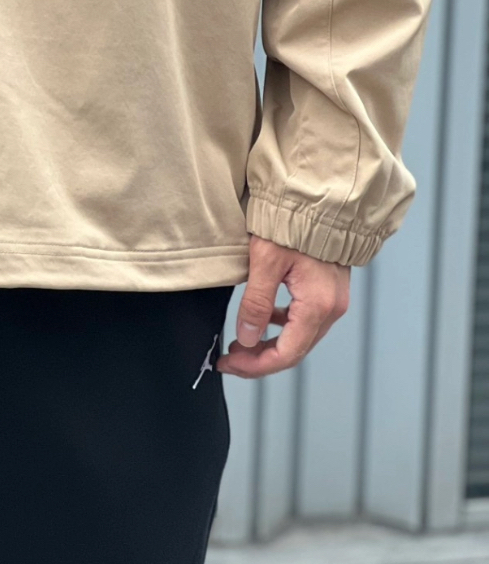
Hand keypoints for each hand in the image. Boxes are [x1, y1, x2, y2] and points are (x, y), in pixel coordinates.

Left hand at [217, 233, 350, 378]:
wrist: (318, 198)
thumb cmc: (292, 223)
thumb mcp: (265, 262)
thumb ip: (255, 303)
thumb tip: (247, 339)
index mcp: (317, 305)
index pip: (286, 354)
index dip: (255, 366)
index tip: (229, 364)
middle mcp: (332, 308)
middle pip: (295, 351)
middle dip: (260, 359)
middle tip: (230, 358)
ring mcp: (334, 300)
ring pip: (300, 337)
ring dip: (270, 344)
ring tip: (241, 343)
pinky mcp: (329, 291)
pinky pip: (305, 320)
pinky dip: (282, 326)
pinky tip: (264, 318)